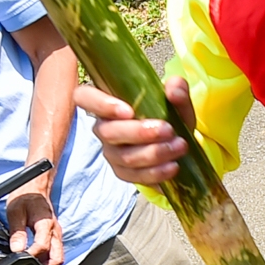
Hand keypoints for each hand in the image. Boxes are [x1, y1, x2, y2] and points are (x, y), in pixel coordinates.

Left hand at [3, 185, 65, 264]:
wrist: (35, 186)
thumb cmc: (26, 196)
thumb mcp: (15, 212)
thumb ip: (17, 232)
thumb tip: (16, 250)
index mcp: (45, 224)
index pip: (42, 247)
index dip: (31, 256)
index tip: (20, 259)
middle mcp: (55, 231)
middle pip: (57, 258)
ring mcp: (56, 234)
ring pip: (58, 256)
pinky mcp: (55, 235)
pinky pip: (56, 251)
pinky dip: (48, 259)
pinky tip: (37, 260)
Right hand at [77, 76, 192, 188]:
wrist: (177, 144)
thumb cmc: (168, 117)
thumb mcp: (176, 102)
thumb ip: (177, 91)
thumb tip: (174, 88)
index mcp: (109, 104)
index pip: (85, 97)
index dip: (100, 104)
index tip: (127, 110)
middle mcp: (105, 128)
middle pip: (108, 133)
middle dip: (139, 133)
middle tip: (167, 130)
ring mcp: (112, 153)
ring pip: (125, 157)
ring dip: (154, 153)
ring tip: (179, 146)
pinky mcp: (124, 172)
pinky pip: (135, 176)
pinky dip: (156, 172)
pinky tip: (173, 166)